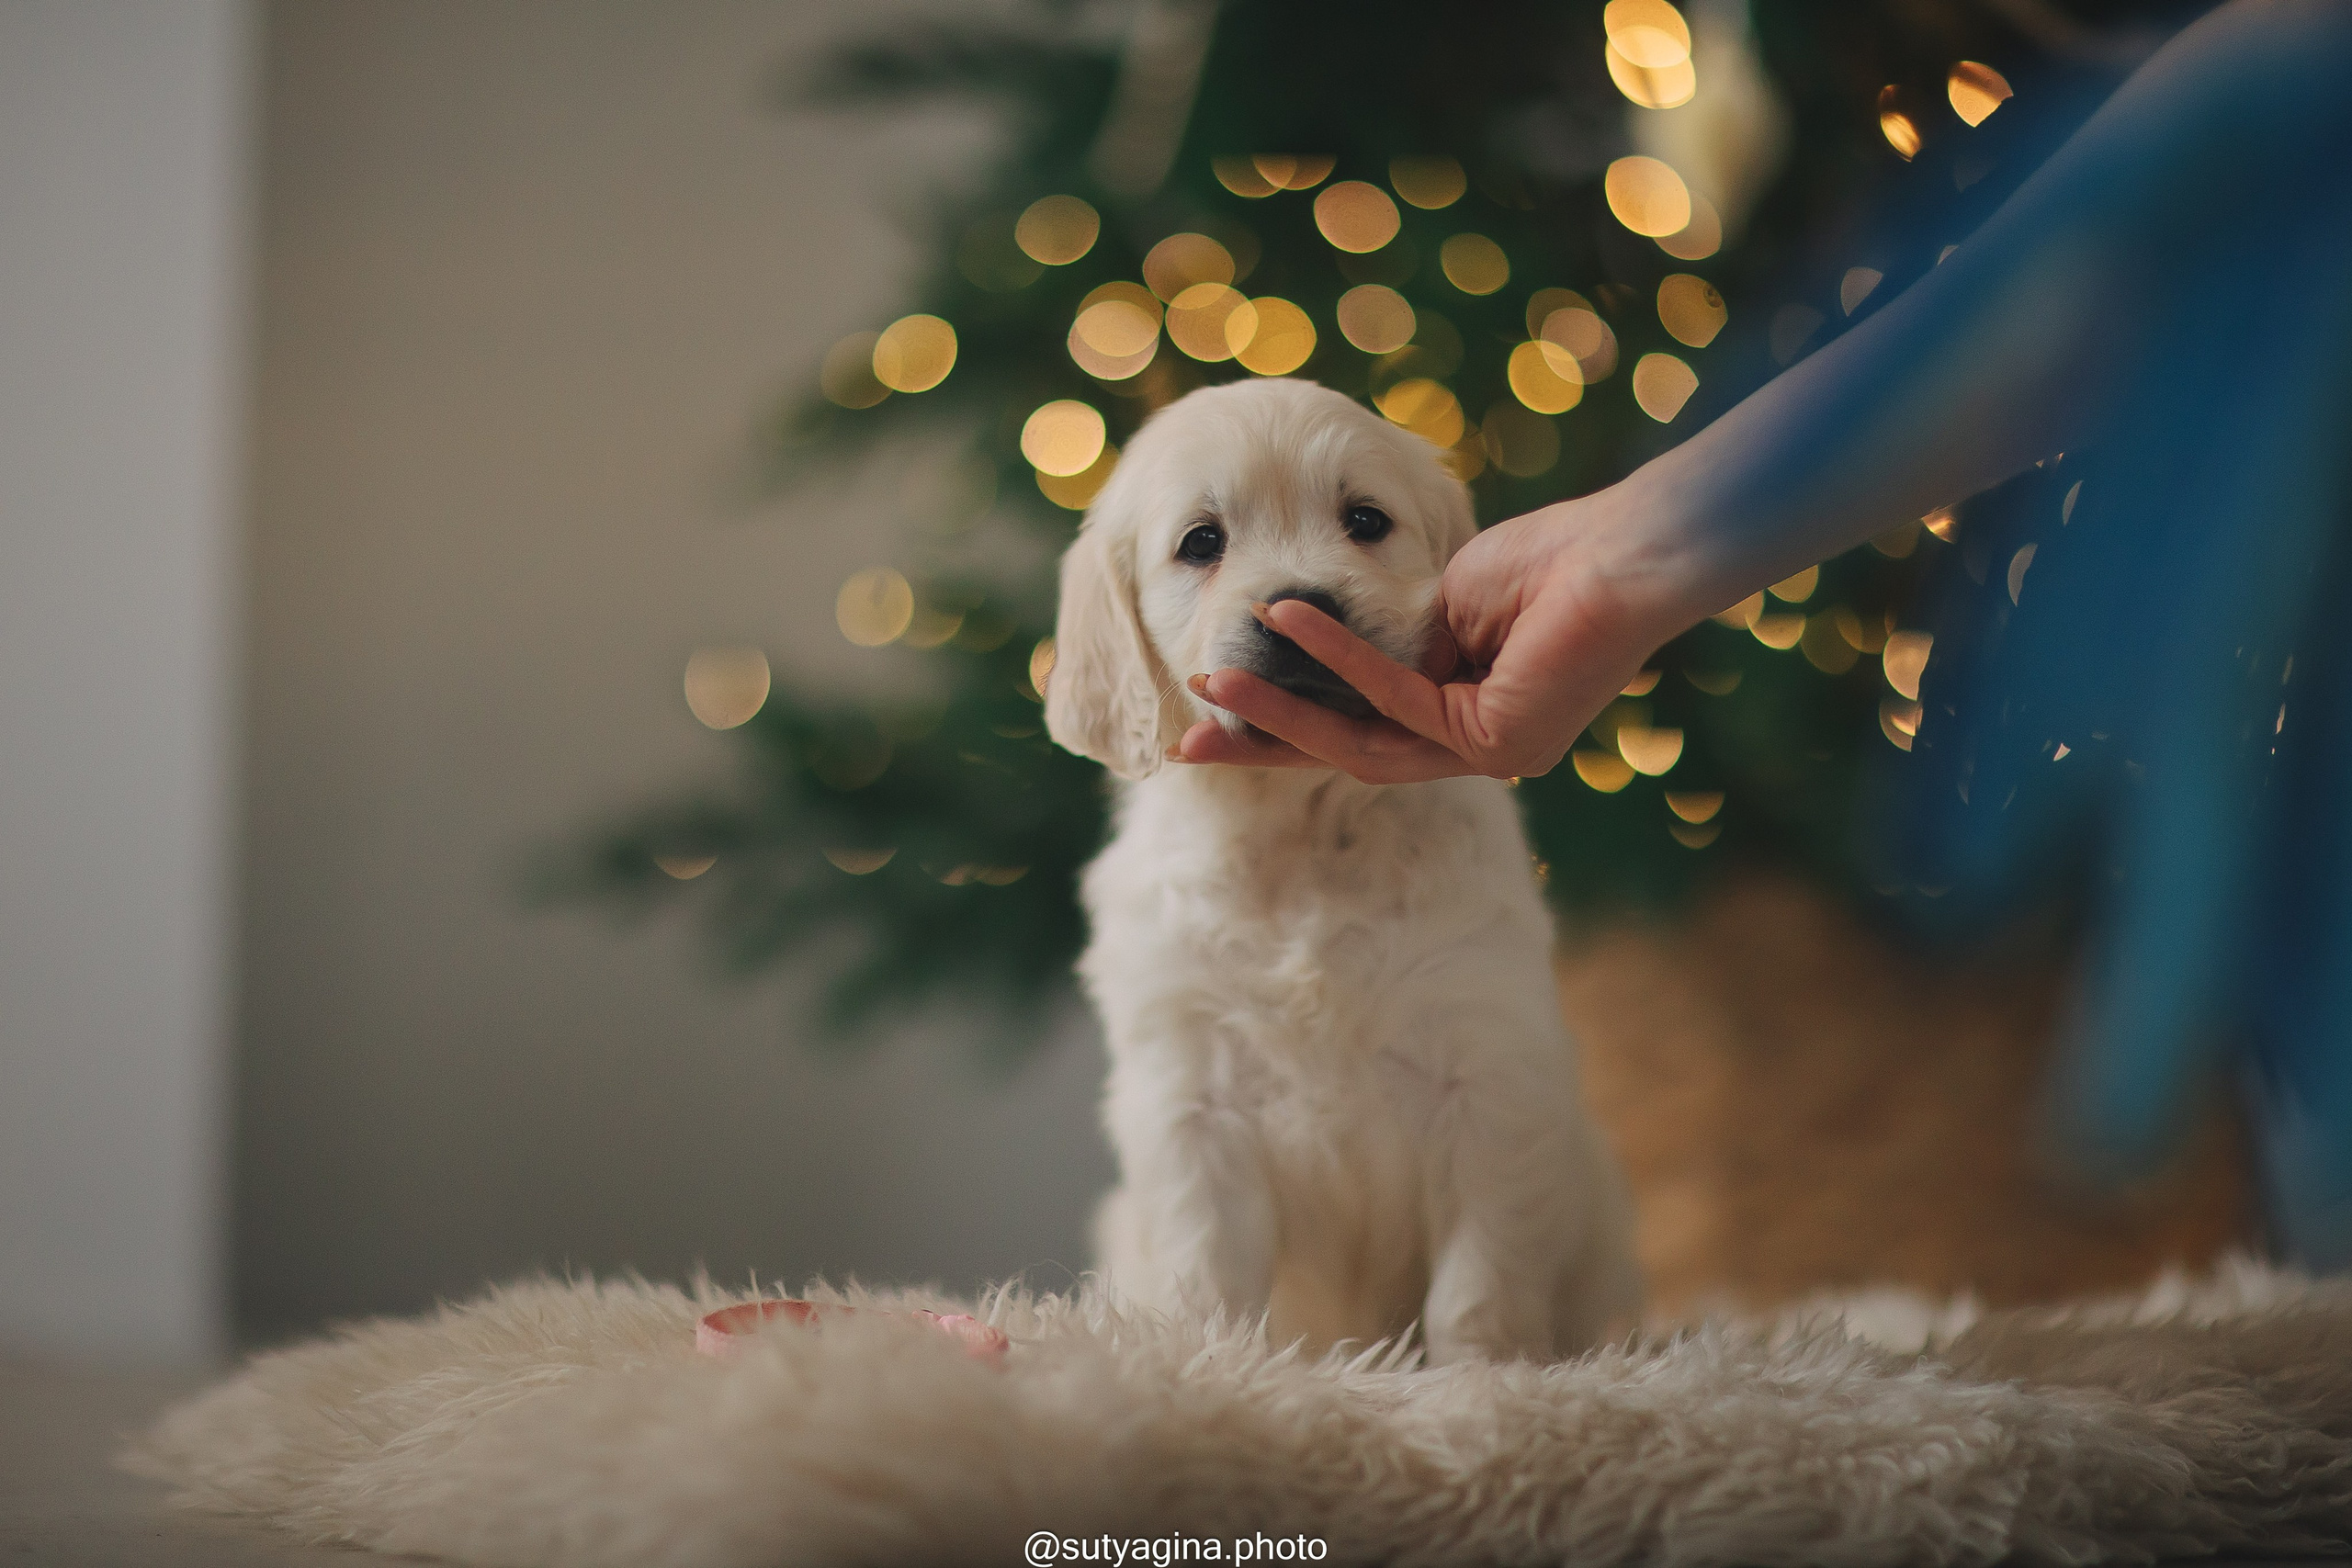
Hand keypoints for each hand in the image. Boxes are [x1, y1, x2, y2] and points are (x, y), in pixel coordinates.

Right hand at [1171, 489, 1688, 782]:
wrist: (1625, 553)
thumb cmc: (1547, 561)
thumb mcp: (1439, 603)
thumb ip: (1381, 640)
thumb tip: (1313, 649)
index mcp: (1461, 722)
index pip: (1354, 729)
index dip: (1281, 724)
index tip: (1213, 709)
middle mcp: (1473, 751)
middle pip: (1344, 754)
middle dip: (1262, 745)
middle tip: (1186, 743)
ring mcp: (1488, 756)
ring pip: (1359, 743)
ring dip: (1281, 711)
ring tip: (1212, 683)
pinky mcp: (1498, 743)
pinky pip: (1395, 700)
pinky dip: (1336, 658)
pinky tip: (1287, 624)